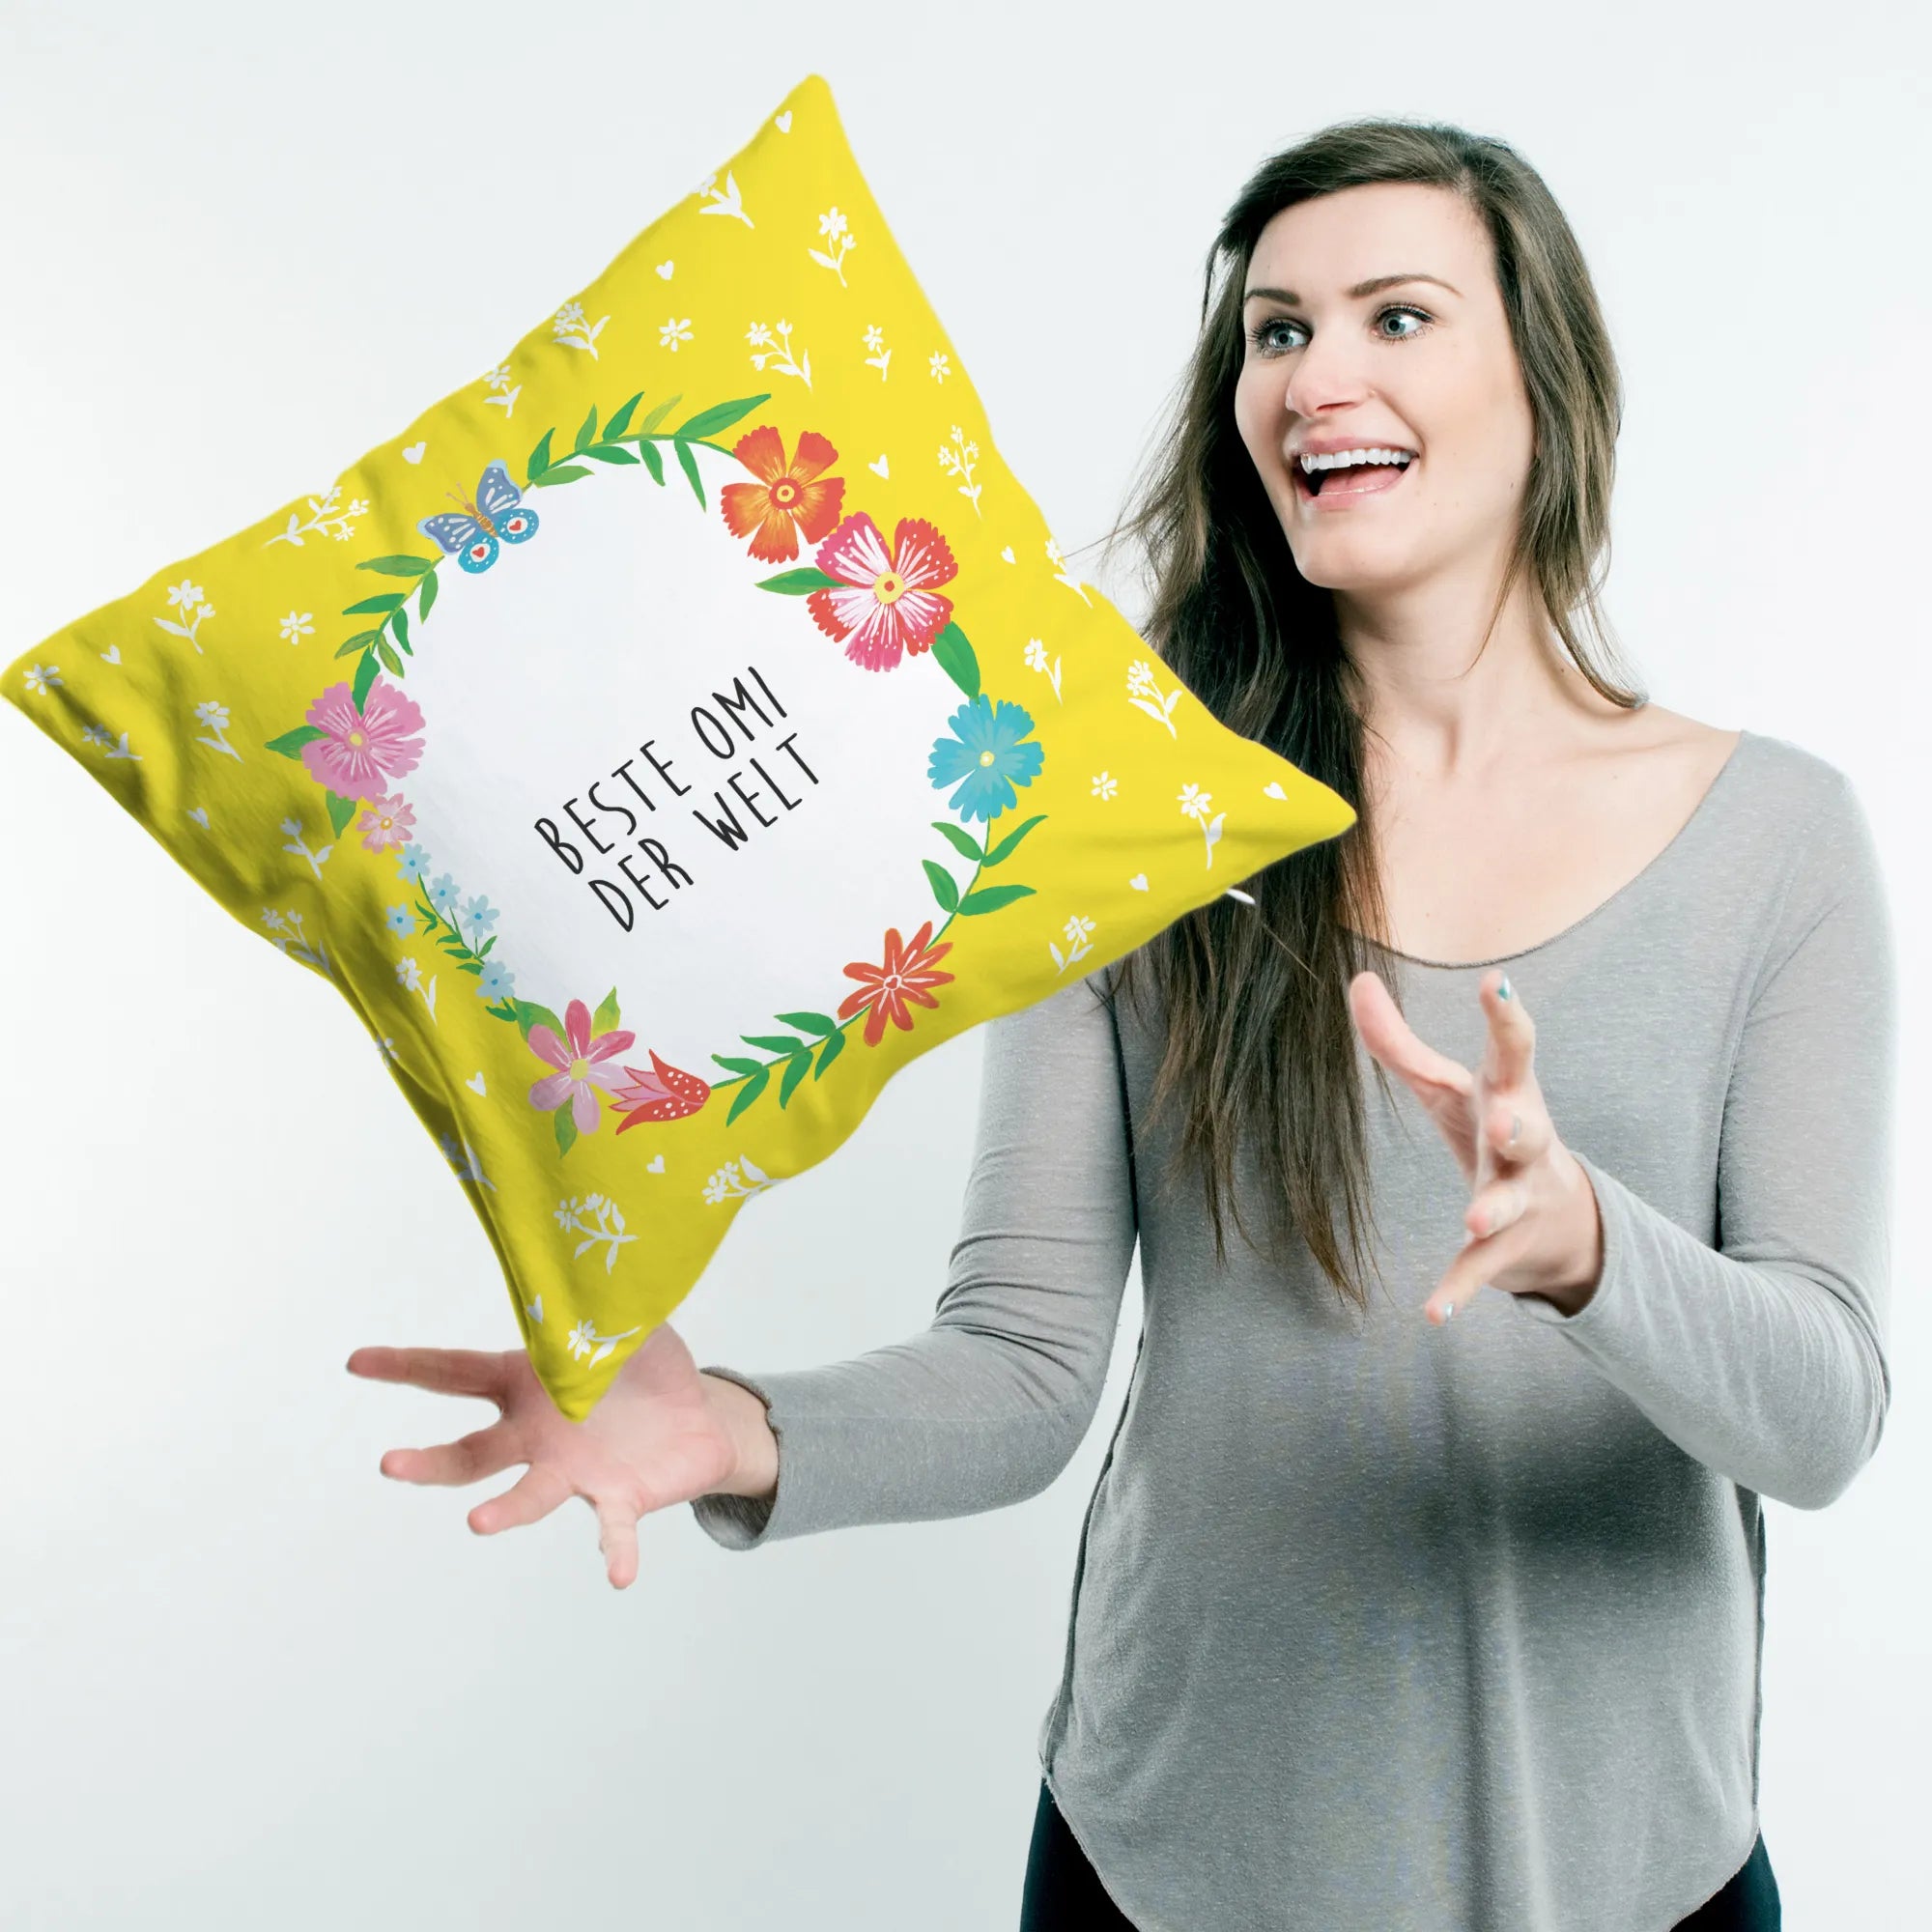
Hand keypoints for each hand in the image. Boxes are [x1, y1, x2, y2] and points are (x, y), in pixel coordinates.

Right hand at [345, 1320, 739, 1589]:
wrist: (700, 1418)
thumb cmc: (648, 1367)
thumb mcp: (626, 1324)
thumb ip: (601, 1304)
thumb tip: (586, 1273)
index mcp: (526, 1383)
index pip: (454, 1373)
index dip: (406, 1367)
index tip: (357, 1362)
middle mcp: (537, 1434)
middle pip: (472, 1454)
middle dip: (430, 1462)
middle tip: (389, 1464)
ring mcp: (573, 1471)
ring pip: (529, 1495)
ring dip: (505, 1511)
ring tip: (478, 1524)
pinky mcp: (619, 1498)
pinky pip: (613, 1527)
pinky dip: (615, 1550)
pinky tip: (618, 1574)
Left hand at [1347, 967, 1602, 1324]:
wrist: (1562, 1221)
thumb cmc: (1493, 1129)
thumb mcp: (1447, 1086)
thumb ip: (1398, 1040)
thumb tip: (1357, 979)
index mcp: (1510, 1093)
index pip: (1513, 1049)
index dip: (1505, 1015)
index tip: (1495, 982)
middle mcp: (1524, 1144)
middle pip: (1530, 1127)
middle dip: (1518, 1123)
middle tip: (1504, 1119)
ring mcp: (1521, 1198)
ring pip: (1510, 1202)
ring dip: (1493, 1210)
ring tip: (1472, 1222)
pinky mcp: (1505, 1249)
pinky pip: (1482, 1270)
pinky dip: (1459, 1290)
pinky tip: (1433, 1314)